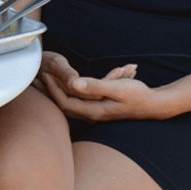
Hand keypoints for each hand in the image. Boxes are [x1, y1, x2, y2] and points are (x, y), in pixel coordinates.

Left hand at [35, 51, 162, 122]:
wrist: (154, 105)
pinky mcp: (99, 110)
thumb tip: (75, 84)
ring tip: (44, 82)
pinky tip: (63, 88)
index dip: (53, 89)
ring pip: (68, 106)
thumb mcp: (118, 87)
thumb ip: (96, 86)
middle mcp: (91, 115)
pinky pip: (76, 104)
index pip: (65, 101)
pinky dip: (66, 94)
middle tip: (35, 79)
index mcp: (94, 110)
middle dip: (48, 92)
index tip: (44, 74)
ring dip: (55, 93)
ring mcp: (95, 114)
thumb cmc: (138, 95)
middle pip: (62, 106)